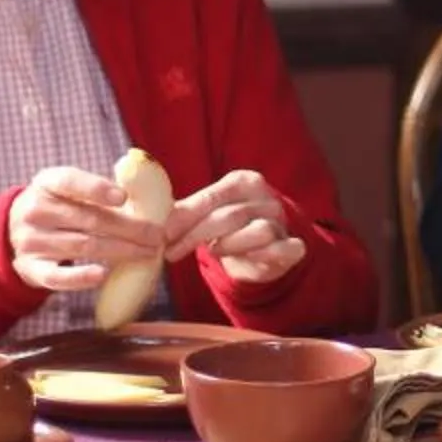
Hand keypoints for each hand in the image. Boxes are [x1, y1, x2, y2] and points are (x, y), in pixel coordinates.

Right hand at [6, 166, 166, 294]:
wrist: (13, 231)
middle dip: (128, 228)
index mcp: (47, 183)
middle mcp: (35, 210)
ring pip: (81, 246)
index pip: (70, 182)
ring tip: (147, 253)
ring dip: (119, 251)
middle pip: (88, 219)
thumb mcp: (69, 189)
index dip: (97, 189)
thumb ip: (99, 190)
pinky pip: (58, 276)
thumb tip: (149, 198)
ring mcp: (31, 241)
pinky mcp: (31, 268)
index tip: (124, 198)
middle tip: (156, 235)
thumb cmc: (59, 206)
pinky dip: (81, 277)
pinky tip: (104, 274)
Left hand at [165, 170, 307, 285]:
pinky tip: (242, 260)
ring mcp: (282, 221)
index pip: (211, 197)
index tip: (163, 234)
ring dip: (228, 245)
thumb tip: (147, 211)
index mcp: (244, 181)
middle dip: (195, 236)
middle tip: (172, 252)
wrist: (267, 246)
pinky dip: (259, 255)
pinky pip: (280, 249)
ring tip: (212, 252)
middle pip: (229, 216)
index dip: (185, 217)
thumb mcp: (208, 211)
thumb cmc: (230, 226)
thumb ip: (184, 210)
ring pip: (257, 232)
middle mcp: (267, 197)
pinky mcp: (293, 245)